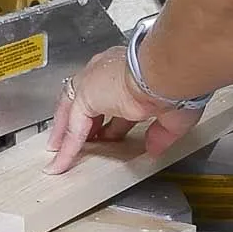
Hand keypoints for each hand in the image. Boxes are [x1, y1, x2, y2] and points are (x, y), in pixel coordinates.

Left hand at [43, 46, 202, 173]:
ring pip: (72, 110)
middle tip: (78, 138)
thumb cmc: (174, 83)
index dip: (107, 115)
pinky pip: (72, 127)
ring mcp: (93, 81)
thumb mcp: (172, 114)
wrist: (164, 73)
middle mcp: (107, 70)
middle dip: (81, 121)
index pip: (111, 94)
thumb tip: (155, 148)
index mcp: (128, 69)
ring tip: (58, 152)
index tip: (107, 131)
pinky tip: (62, 162)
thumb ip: (161, 132)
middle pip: (84, 98)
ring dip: (65, 132)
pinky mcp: (85, 96)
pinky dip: (67, 147)